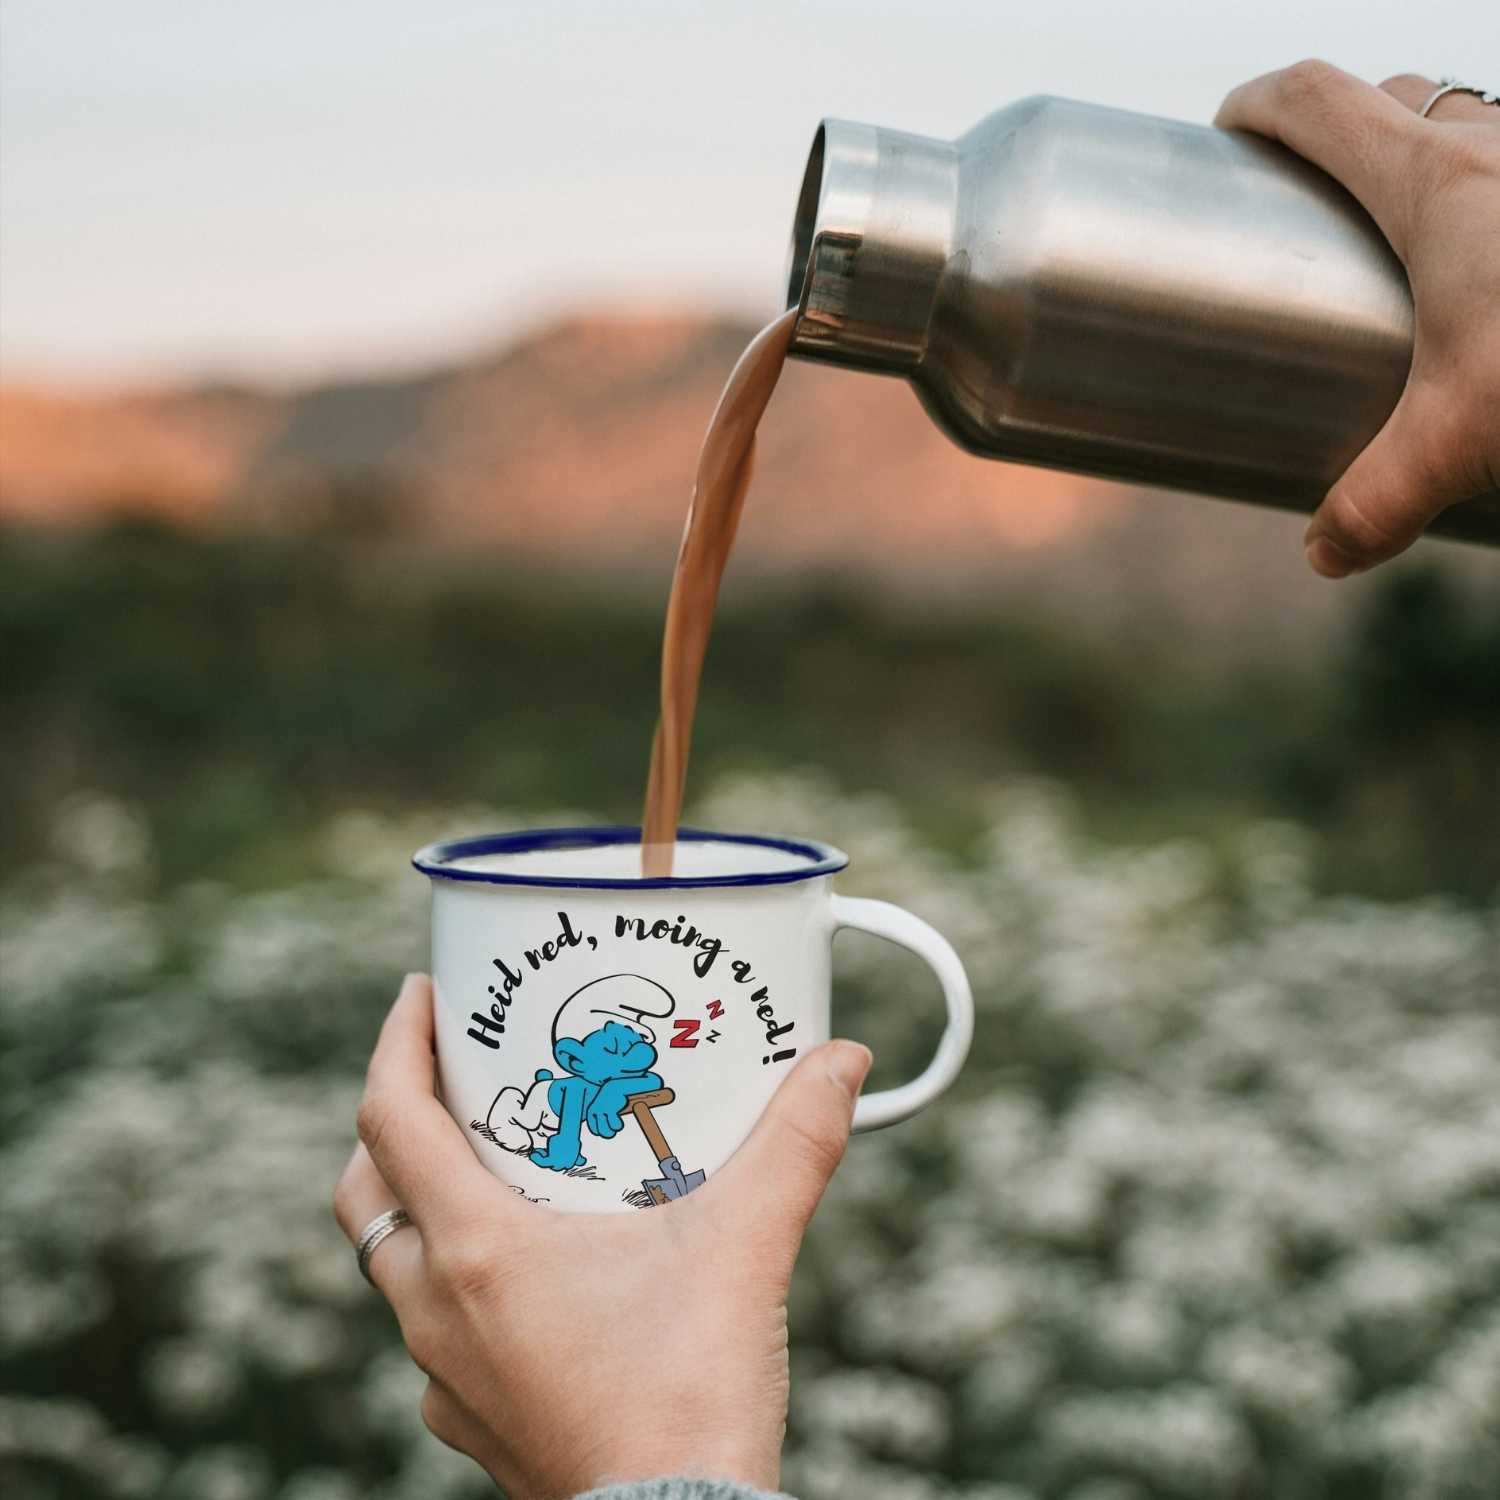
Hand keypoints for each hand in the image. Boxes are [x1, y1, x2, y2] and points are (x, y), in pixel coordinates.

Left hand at [333, 975, 870, 1498]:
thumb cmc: (690, 1399)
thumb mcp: (746, 1247)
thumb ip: (796, 1143)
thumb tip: (844, 1062)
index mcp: (478, 1251)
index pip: (391, 1120)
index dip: (397, 1044)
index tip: (423, 996)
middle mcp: (438, 1311)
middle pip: (368, 1192)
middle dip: (393, 1122)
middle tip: (452, 1079)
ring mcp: (447, 1376)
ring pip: (393, 1266)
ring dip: (423, 1204)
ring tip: (492, 1167)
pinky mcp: (476, 1421)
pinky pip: (435, 1335)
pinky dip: (458, 1285)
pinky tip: (525, 1279)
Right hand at [1216, 62, 1499, 576]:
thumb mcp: (1463, 441)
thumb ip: (1379, 501)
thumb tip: (1327, 551)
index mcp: (1434, 181)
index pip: (1318, 101)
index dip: (1258, 106)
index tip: (1229, 134)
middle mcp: (1497, 145)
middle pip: (1396, 100)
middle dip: (1340, 135)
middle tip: (1308, 205)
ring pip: (1471, 123)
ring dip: (1425, 158)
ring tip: (1403, 242)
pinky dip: (1487, 196)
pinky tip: (1492, 269)